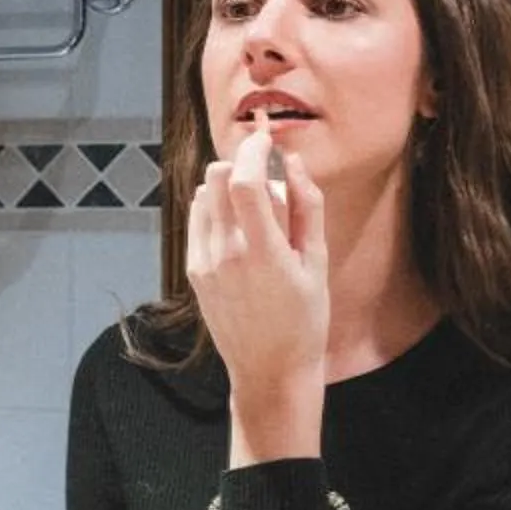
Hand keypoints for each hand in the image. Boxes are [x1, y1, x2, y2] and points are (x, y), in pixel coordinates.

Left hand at [185, 130, 327, 463]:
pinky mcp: (194, 271)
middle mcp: (225, 255)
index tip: (265, 139)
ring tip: (257, 207)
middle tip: (266, 173)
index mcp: (261, 252)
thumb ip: (306, 207)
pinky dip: (214, 208)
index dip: (252, 150)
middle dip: (240, 164)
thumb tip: (293, 162)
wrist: (270, 370)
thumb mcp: (316, 264)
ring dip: (227, 185)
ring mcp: (204, 263)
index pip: (243, 181)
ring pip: (203, 196)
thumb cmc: (305, 319)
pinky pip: (198, 220)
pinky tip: (239, 223)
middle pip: (216, 179)